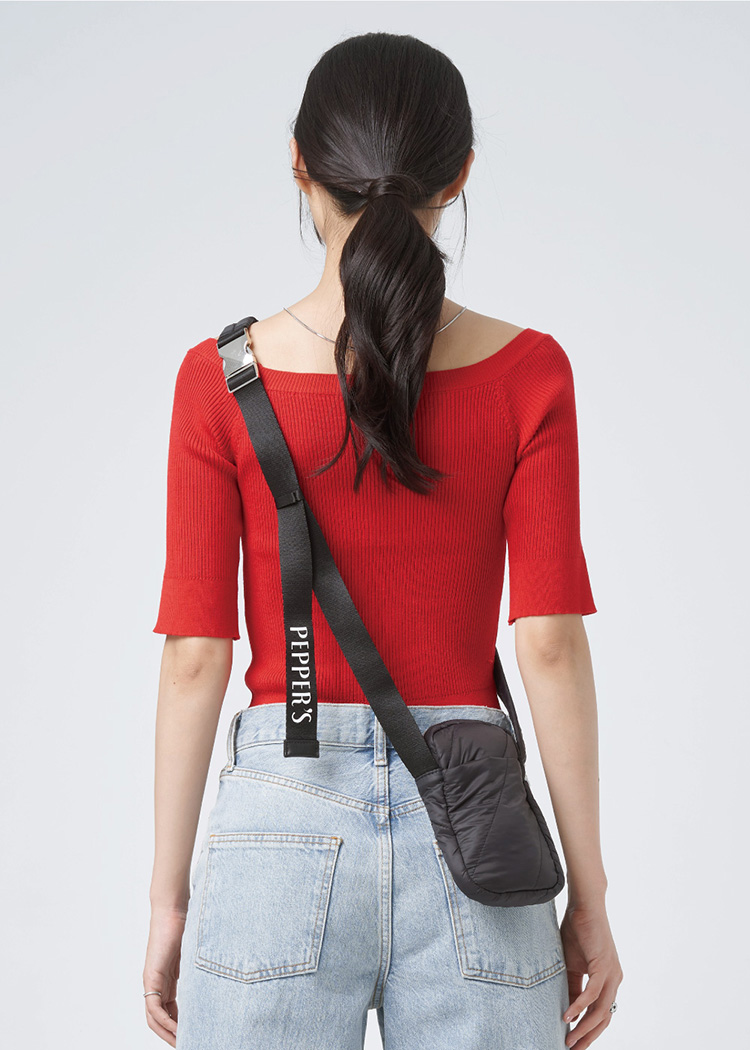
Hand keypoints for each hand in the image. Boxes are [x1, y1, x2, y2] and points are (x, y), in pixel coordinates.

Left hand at [143, 906, 186, 1046]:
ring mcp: (152, 980)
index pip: (170, 1011)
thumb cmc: (187, 923)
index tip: (193, 1033)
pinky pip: (153, 1008)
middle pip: (160, 1019)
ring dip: (167, 1033)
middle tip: (188, 1043)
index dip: (179, 1025)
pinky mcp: (151, 976)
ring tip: (182, 1042)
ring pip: (154, 1017)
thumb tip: (219, 978)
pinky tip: (176, 1029)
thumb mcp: (196, 954)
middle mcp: (157, 982)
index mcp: (167, 979)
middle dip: (173, 1034)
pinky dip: (164, 1022)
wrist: (174, 907)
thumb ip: (200, 969)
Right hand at [560, 899, 622, 1048]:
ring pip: (600, 1011)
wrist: (584, 904)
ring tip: (568, 1039)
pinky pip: (592, 993)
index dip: (588, 1031)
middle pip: (604, 1019)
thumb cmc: (577, 931)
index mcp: (608, 981)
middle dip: (588, 1037)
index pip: (601, 1014)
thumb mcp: (571, 964)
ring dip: (584, 1027)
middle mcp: (614, 980)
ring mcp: (611, 973)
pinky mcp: (603, 965)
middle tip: (571, 1049)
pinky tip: (567, 1016)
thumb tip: (566, 1010)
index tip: (573, 1044)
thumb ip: (572, 986)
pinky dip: (579, 1006)